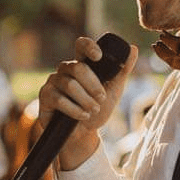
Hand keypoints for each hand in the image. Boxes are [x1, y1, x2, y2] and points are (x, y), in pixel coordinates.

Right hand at [38, 37, 137, 168]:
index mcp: (83, 64)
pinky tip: (82, 116)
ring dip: (85, 100)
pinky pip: (59, 99)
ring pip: (69, 84)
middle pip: (78, 67)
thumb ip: (123, 71)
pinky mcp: (45, 96)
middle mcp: (66, 69)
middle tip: (101, 99)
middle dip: (93, 85)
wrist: (84, 134)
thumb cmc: (97, 110)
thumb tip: (134, 49)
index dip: (88, 47)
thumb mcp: (114, 91)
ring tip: (92, 110)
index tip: (98, 57)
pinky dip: (75, 110)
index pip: (81, 45)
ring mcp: (54, 81)